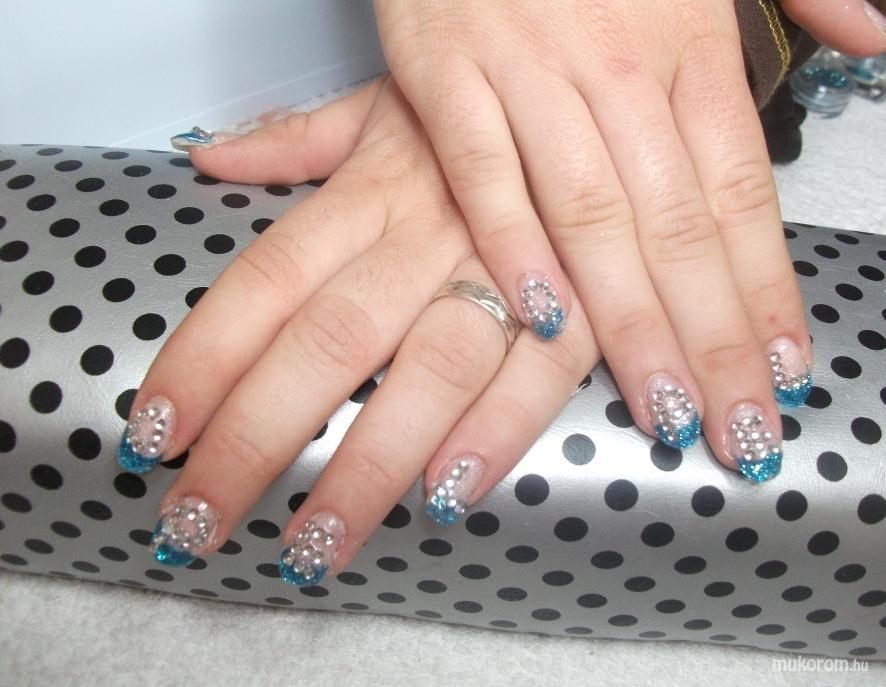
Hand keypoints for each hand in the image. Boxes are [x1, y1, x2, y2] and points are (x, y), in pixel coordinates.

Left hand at [121, 78, 599, 581]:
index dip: (206, 359)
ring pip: (428, 373)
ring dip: (368, 466)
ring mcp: (510, 272)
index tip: (155, 434)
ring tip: (311, 546)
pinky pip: (539, 376)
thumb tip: (211, 157)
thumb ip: (296, 138)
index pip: (268, 280)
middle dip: (257, 439)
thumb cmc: (485, 117)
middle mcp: (431, 234)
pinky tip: (446, 497)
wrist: (608, 102)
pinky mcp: (585, 305)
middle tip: (198, 521)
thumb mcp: (386, 103)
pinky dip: (496, 434)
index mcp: (374, 188)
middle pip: (329, 343)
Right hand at [373, 0, 817, 479]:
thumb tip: (876, 38)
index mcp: (689, 42)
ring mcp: (529, 72)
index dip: (765, 290)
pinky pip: (484, 173)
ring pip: (592, 216)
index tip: (785, 372)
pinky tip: (544, 318)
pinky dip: (511, 243)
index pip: (740, 193)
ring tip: (666, 405)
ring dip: (631, 320)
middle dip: (714, 339)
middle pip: (677, 228)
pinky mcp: (446, 75)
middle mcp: (620, 68)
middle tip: (739, 430)